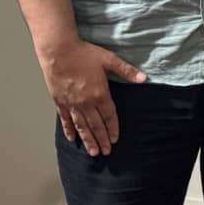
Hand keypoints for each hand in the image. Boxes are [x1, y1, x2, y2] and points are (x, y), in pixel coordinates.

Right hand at [39, 39, 146, 156]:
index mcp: (99, 93)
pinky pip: (66, 119)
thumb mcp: (109, 59)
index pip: (109, 115)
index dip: (113, 128)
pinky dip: (69, 130)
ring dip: (88, 139)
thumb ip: (127, 70)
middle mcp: (85, 102)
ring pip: (81, 126)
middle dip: (101, 139)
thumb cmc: (85, 54)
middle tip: (105, 152)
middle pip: (95, 124)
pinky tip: (72, 139)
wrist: (59, 51)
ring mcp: (72, 103)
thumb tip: (144, 78)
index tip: (115, 140)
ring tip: (92, 153)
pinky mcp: (60, 101)